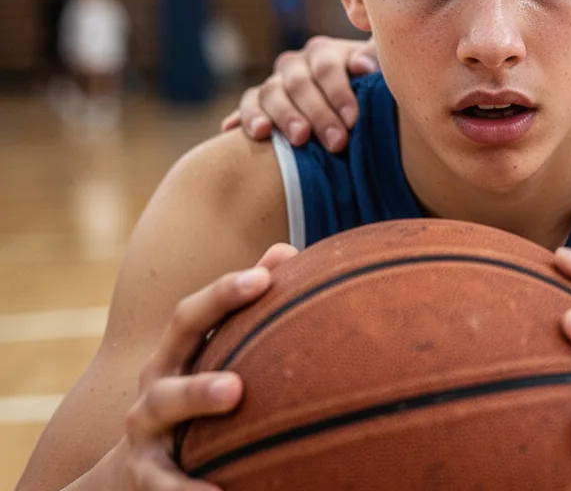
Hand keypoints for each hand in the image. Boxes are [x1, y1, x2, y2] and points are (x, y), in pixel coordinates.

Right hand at [115, 244, 298, 488]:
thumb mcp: (210, 353)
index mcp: (175, 352)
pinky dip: (189, 490)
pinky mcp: (147, 476)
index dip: (225, 293)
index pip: (193, 315)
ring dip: (195, 405)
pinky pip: (165, 485)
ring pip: (163, 415)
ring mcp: (145, 433)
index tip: (266, 277)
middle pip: (171, 368)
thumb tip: (290, 250)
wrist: (132, 469)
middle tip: (239, 382)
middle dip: (202, 370)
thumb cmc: (193, 394)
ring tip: (233, 398)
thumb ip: (244, 306)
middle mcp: (154, 386)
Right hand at [221, 36, 378, 152]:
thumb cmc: (367, 91)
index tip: (352, 120)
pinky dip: (248, 118)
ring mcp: (274, 82)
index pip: (327, 66)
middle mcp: (295, 63)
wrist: (347, 109)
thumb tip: (362, 66)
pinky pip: (247, 104)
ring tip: (299, 140)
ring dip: (285, 117)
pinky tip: (254, 134)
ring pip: (271, 92)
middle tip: (336, 143)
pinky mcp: (256, 101)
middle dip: (319, 114)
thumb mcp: (377, 73)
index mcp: (324, 51)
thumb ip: (375, 61)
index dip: (339, 92)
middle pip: (299, 83)